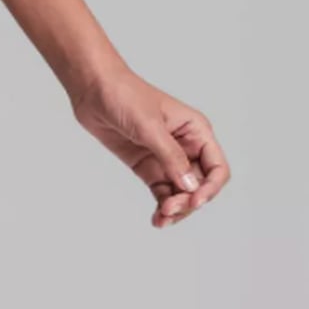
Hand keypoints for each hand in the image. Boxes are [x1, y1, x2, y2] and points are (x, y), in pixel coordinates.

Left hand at [70, 67, 229, 227]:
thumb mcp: (149, 125)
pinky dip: (163, 207)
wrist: (91, 88)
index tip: (194, 201)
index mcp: (195, 131)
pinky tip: (157, 220)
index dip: (210, 188)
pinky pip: (163, 192)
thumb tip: (190, 186)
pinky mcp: (147, 165)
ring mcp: (165, 158)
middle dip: (188, 201)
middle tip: (168, 209)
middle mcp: (185, 146)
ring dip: (176, 209)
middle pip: (200, 186)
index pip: (217, 168)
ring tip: (161, 218)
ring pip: (182, 193)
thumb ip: (170, 156)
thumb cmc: (123, 94)